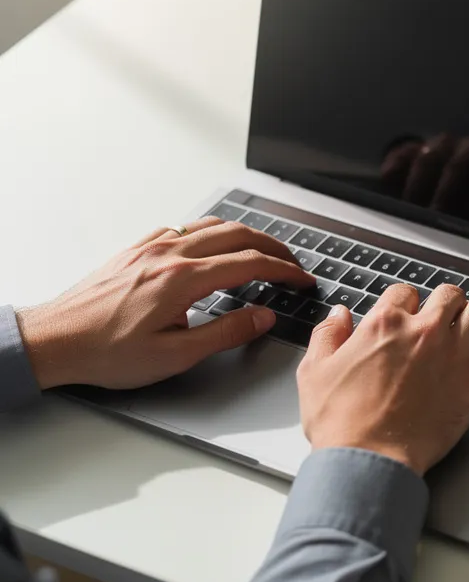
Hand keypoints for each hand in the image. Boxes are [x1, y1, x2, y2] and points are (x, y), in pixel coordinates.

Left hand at [16, 217, 314, 389]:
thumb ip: (225, 333)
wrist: (53, 341)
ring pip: (212, 225)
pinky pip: (183, 228)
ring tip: (262, 250)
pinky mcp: (136, 250)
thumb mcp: (175, 355)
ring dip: (245, 234)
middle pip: (238, 235)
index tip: (302, 280)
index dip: (285, 271)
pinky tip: (212, 245)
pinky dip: (211, 232)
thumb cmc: (105, 352)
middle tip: (292, 263)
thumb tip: (262, 316)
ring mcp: (151, 248)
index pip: (251, 264)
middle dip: (273, 246)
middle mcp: (170, 255)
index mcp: (184, 280)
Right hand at [296, 283, 468, 474]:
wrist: (368, 459)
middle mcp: (423, 332)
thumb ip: (328, 336)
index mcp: (384, 324)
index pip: (404, 292)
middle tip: (444, 316)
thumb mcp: (315, 372)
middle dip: (446, 303)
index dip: (406, 302)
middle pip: (448, 295)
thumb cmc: (341, 423)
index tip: (407, 314)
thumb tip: (339, 315)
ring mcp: (453, 354)